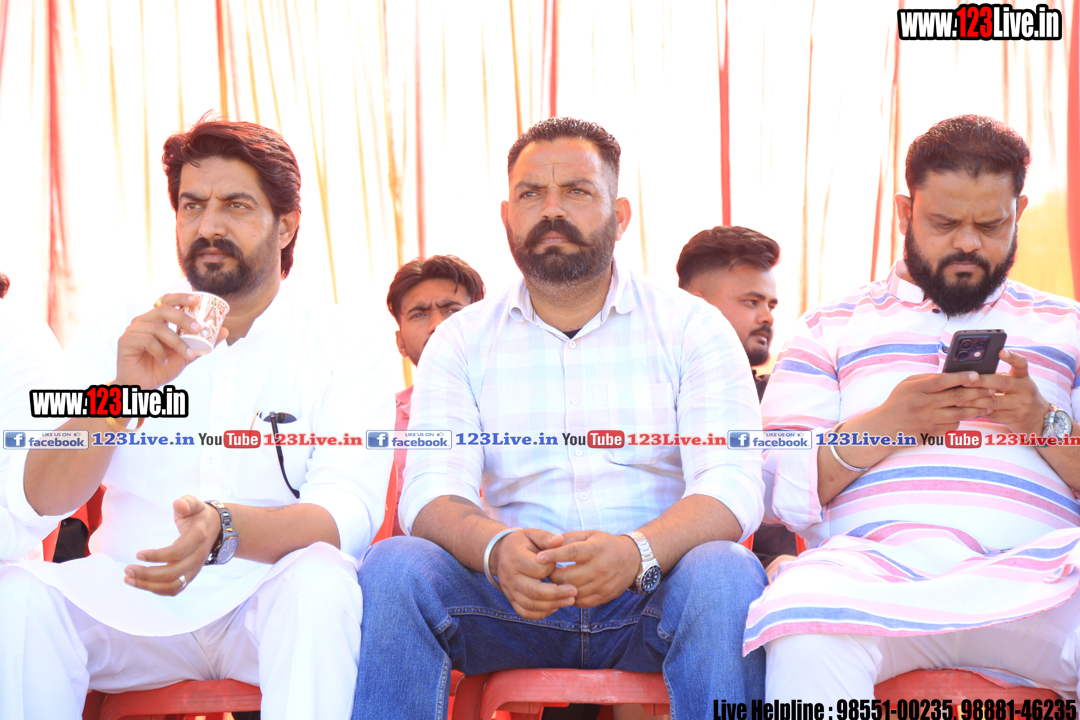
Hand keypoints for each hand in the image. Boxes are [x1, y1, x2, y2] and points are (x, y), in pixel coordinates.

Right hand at [115, 294, 228, 388]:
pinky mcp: (125, 341)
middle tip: (198, 328)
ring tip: (187, 355)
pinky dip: (159, 351)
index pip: (167, 301)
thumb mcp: (186, 355)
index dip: (181, 297)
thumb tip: (225, 330)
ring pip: (158, 328)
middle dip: (183, 317)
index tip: (197, 300)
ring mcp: (133, 330)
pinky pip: (146, 340)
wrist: (142, 387)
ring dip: (176, 342)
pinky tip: (162, 362)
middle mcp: (143, 321)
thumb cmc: (161, 368)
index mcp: (156, 320)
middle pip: (163, 309)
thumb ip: (202, 344)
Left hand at [124, 496, 220, 595]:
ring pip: (173, 585)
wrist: (216, 528)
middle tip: (127, 569)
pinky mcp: (190, 575)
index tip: (138, 554)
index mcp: (198, 538)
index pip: (177, 552)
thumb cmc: (199, 515)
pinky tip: (141, 583)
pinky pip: (175, 589)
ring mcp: (195, 568)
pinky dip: (157, 590)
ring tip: (129, 579)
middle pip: (173, 573)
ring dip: (150, 586)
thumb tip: (178, 505)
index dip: (157, 556)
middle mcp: (198, 556)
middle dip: (147, 574)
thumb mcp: (195, 504)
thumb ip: (186, 503)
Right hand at [490, 528, 576, 619]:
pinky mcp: (511, 599)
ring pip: (530, 605)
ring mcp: (509, 590)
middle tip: (574, 591)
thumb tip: (560, 540)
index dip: (552, 568)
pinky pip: (525, 612)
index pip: (537, 568)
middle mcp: (510, 576)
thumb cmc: (522, 542)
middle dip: (557, 594)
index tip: (561, 564)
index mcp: (515, 557)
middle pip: (534, 591)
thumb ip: (546, 537)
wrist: (501, 553)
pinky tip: (555, 607)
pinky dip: (541, 613)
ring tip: (570, 600)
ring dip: (552, 605)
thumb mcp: (532, 533)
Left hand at [544, 531, 640, 607]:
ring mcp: (603, 584)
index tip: (538, 557)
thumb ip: (570, 538)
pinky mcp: (604, 596)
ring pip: (573, 591)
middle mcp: (600, 567)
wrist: (632, 560)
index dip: (554, 555)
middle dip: (553, 575)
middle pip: (569, 576)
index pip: (572, 552)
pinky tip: (566, 590)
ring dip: (560, 588)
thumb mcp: (590, 535)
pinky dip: (570, 597)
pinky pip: (581, 602)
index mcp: (596, 549)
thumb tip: (549, 544)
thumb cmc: (605, 545)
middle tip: (544, 573)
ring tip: (553, 582)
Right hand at [874, 371, 991, 438]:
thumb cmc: (898, 402)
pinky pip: (954, 425)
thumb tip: (953, 375)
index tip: (977, 375)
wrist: (885, 428)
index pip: (943, 381)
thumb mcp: (908, 384)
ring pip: (960, 414)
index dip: (961, 378)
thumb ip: (929, 379)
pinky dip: (962, 420)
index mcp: (917, 389)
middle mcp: (924, 404)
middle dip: (978, 392)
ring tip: (988, 403)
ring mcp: (929, 420)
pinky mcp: (932, 432)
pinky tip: (969, 415)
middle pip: (957, 397)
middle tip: (992, 388)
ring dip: (977, 408)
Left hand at [957, 350, 1048, 434]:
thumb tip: (971, 372)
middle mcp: (1024, 389)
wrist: (1038, 419)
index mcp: (1023, 377)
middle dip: (981, 381)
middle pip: (1001, 382)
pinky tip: (964, 409)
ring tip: (957, 397)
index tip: (1000, 351)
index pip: (1021, 364)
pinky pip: (991, 414)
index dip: (1011, 357)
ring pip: (993, 401)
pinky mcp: (1013, 418)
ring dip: (973, 399)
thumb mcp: (1016, 383)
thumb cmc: (1019, 395)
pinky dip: (976, 411)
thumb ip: (1000, 377)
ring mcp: (1020, 405)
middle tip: (964, 380)